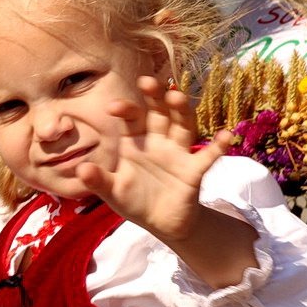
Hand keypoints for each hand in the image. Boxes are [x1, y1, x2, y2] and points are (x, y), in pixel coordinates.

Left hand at [76, 76, 230, 243]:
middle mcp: (159, 141)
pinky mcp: (194, 170)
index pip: (132, 119)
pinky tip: (226, 135)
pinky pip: (208, 156)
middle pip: (160, 113)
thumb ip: (98, 180)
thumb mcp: (113, 192)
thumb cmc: (136, 201)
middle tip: (149, 82)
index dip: (126, 110)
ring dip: (181, 111)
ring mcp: (178, 153)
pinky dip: (218, 146)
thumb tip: (81, 169)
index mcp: (136, 142)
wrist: (162, 223)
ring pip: (183, 126)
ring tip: (177, 96)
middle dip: (155, 97)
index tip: (114, 107)